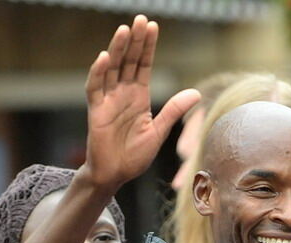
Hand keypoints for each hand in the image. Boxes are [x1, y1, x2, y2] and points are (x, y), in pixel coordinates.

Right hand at [84, 15, 199, 189]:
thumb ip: (173, 111)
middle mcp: (123, 93)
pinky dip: (99, 73)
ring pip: (112, 69)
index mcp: (139, 96)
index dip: (148, 46)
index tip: (153, 27)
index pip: (144, 65)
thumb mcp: (159, 131)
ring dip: (118, 49)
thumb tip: (195, 93)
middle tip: (141, 20)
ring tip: (125, 30)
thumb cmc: (135, 155)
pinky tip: (105, 57)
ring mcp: (108, 100)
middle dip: (135, 41)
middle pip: (129, 61)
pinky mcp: (96, 111)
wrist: (116, 174)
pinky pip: (95, 88)